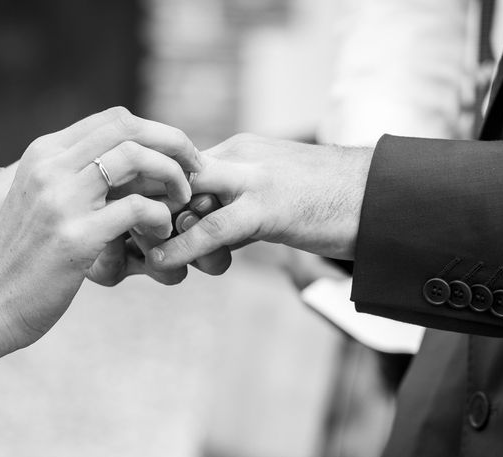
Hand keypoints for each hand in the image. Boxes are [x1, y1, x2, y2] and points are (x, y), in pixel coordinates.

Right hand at [0, 107, 197, 349]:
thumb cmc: (24, 257)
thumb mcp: (44, 202)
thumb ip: (79, 178)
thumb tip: (135, 168)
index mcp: (45, 154)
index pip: (114, 119)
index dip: (157, 132)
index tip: (180, 156)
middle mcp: (51, 167)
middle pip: (129, 128)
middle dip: (175, 144)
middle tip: (196, 171)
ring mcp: (61, 199)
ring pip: (135, 158)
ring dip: (172, 176)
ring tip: (182, 200)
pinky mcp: (75, 237)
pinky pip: (137, 209)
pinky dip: (161, 216)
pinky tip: (161, 232)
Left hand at [146, 134, 372, 270]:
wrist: (379, 196)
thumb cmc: (325, 200)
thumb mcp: (269, 195)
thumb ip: (233, 206)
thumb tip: (203, 232)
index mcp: (235, 150)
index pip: (174, 170)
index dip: (149, 198)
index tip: (128, 224)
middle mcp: (237, 156)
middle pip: (170, 182)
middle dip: (142, 212)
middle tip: (123, 243)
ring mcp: (253, 178)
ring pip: (185, 202)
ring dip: (159, 232)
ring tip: (148, 260)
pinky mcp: (269, 206)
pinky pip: (214, 227)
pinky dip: (183, 245)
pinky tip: (162, 260)